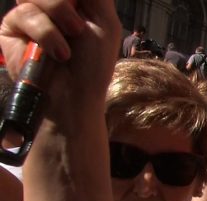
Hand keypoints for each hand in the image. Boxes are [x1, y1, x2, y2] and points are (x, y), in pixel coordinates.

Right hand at [0, 1, 120, 121]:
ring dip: (58, 17)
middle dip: (66, 3)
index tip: (77, 5)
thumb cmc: (93, 65)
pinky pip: (23, 14)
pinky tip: (57, 52)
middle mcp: (50, 5)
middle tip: (77, 27)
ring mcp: (30, 15)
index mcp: (74, 2)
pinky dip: (45, 34)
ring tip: (69, 44)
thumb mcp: (105, 21)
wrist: (74, 95)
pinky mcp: (12, 29)